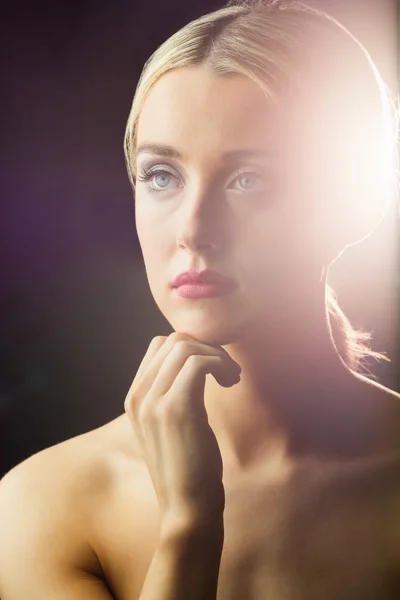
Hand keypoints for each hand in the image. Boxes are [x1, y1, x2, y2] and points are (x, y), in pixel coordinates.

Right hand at [124, 332, 240, 529]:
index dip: (191, 348)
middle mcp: (139, 396)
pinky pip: (199, 362)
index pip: (159, 346)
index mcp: (135, 399)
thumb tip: (194, 368)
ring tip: (230, 377)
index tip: (213, 369)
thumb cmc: (187, 470)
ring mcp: (153, 401)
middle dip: (207, 348)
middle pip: (173, 340)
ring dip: (216, 355)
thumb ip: (169, 398)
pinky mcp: (176, 408)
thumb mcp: (170, 430)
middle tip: (226, 372)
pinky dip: (221, 364)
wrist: (187, 510)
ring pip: (185, 346)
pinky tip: (230, 382)